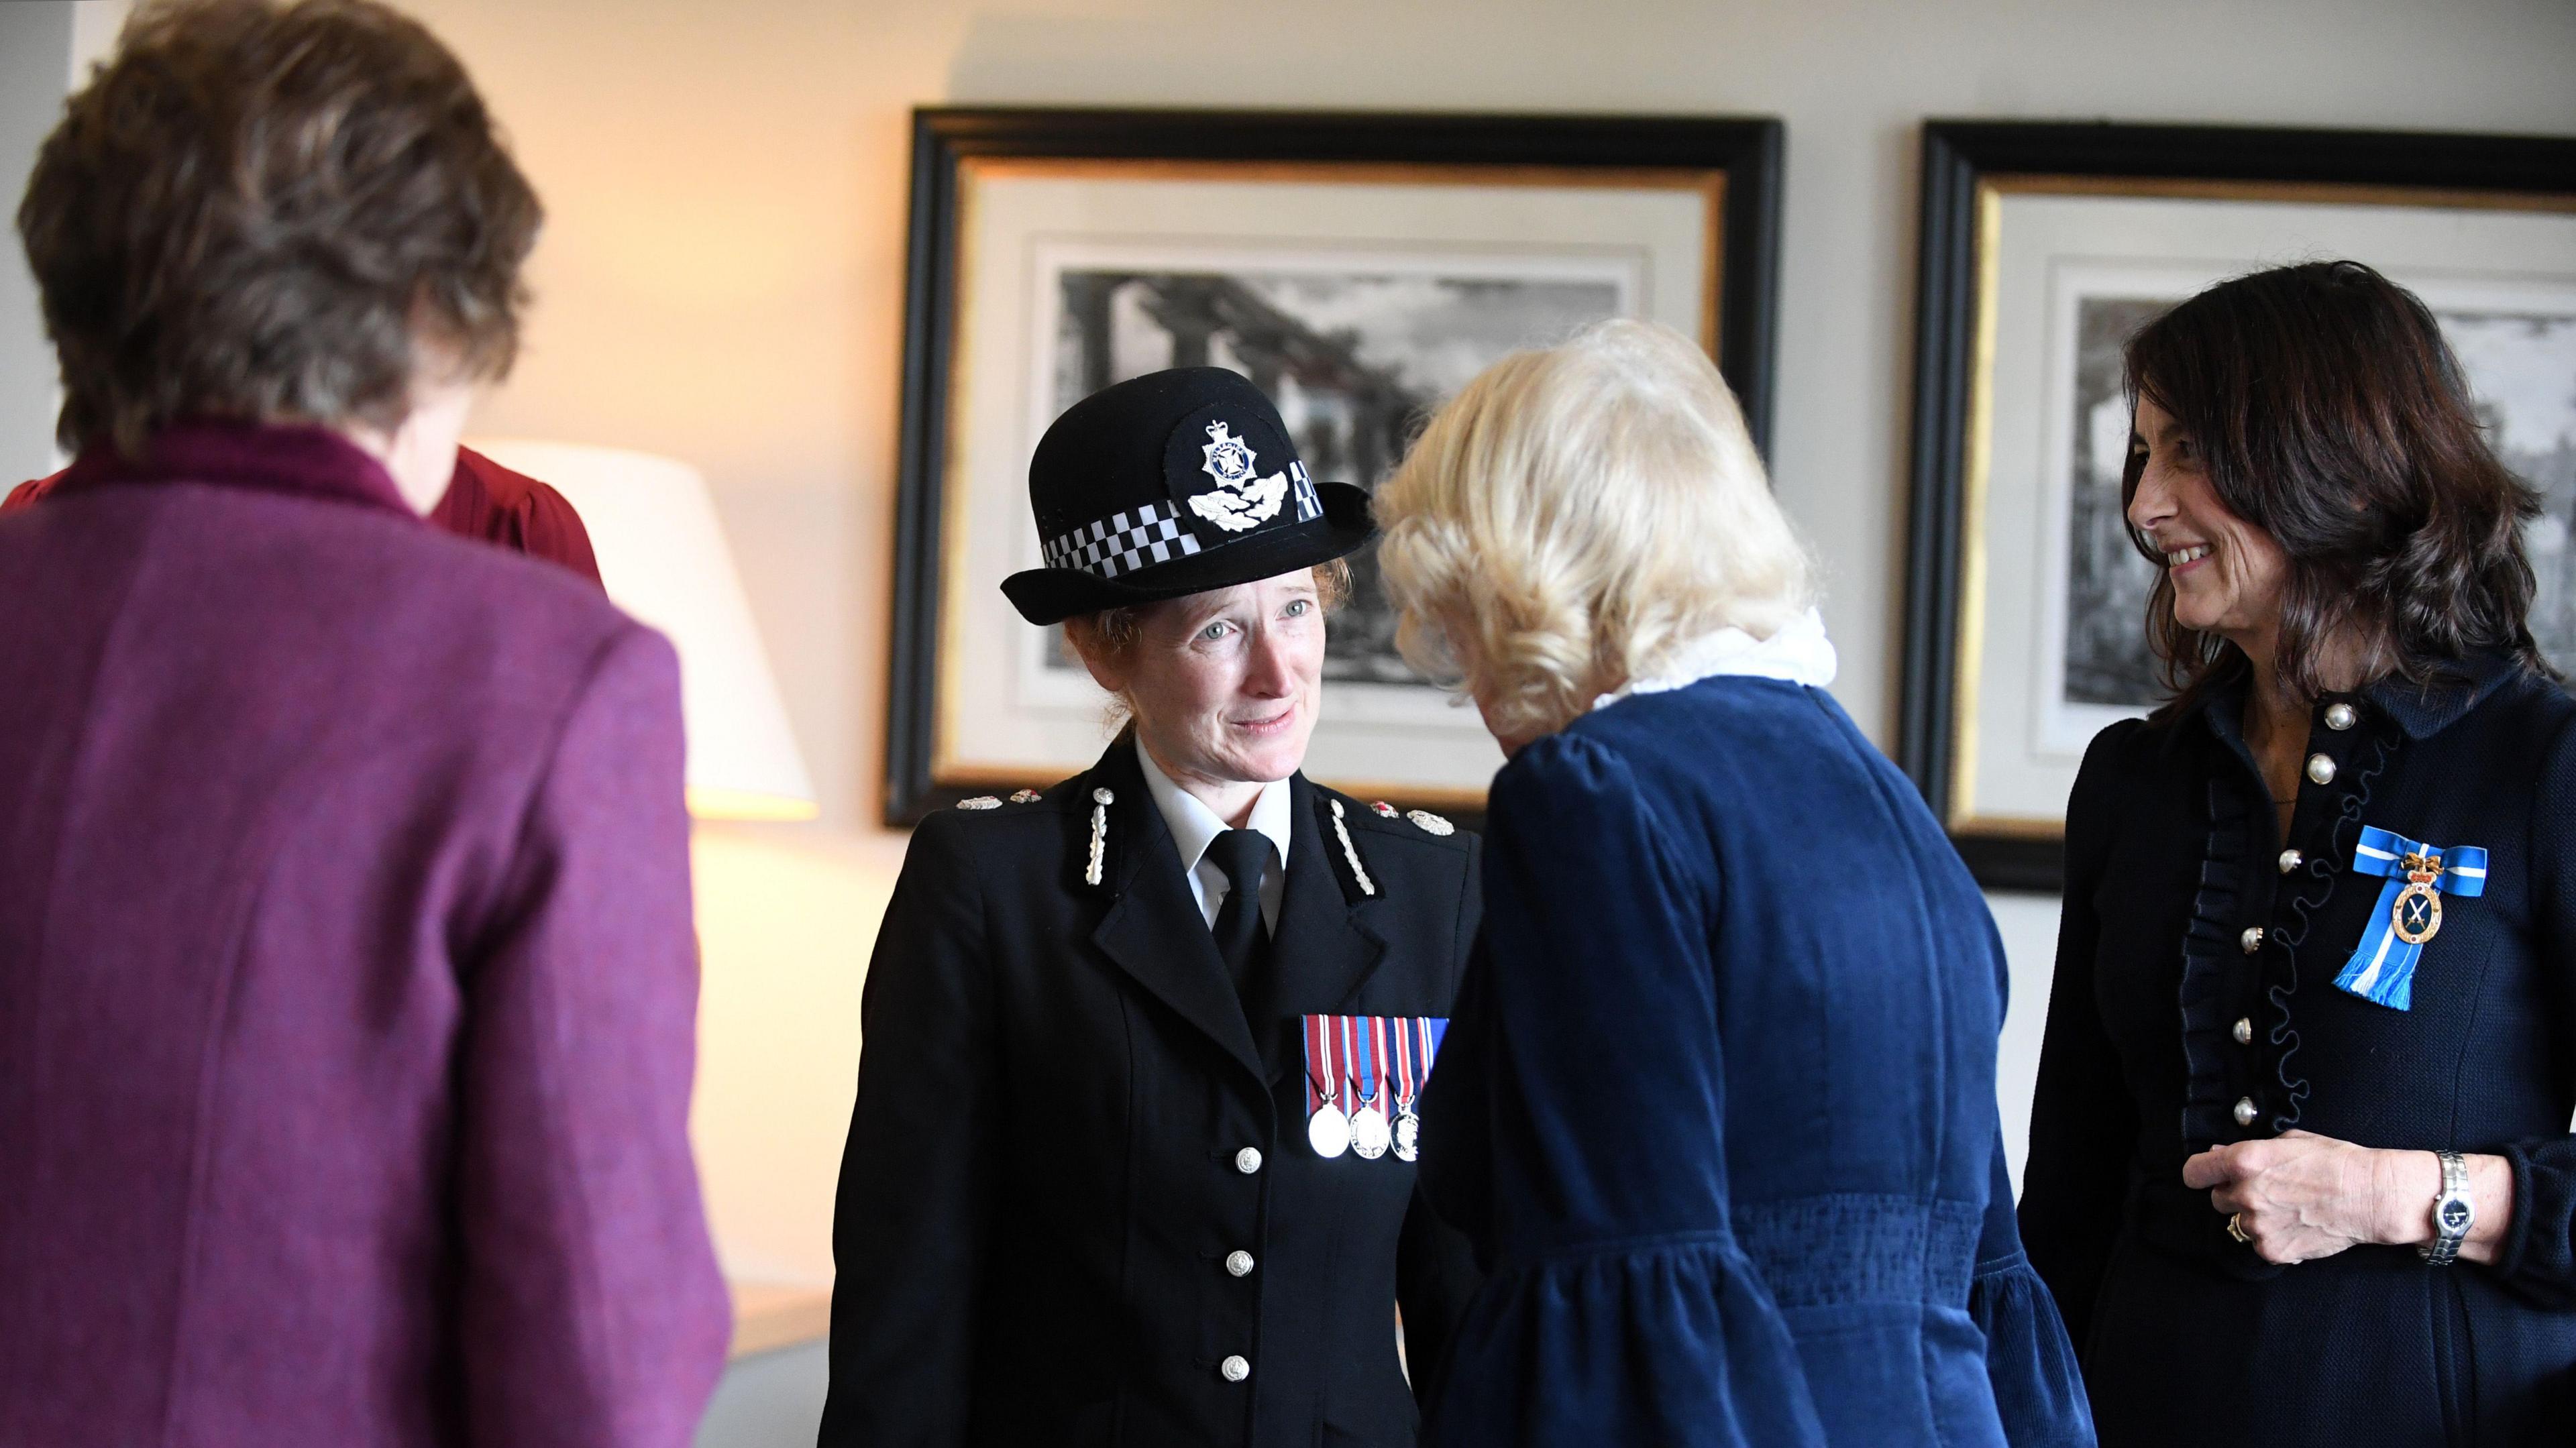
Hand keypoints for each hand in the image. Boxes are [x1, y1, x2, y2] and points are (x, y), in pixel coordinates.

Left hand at [2181, 1130, 2433, 1264]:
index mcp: (2244, 1161)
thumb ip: (2249, 1150)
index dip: (2201, 1173)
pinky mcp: (2272, 1250)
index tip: (2207, 1175)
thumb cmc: (2335, 1162)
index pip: (2194, 1172)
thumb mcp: (2289, 1141)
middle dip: (2235, 1194)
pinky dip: (2273, 1237)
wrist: (2370, 1196)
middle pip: (2218, 1199)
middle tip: (2267, 1191)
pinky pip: (2259, 1244)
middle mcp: (2245, 1194)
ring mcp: (2258, 1225)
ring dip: (2256, 1217)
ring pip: (2239, 1223)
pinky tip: (2297, 1226)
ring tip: (2289, 1209)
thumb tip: (2219, 1154)